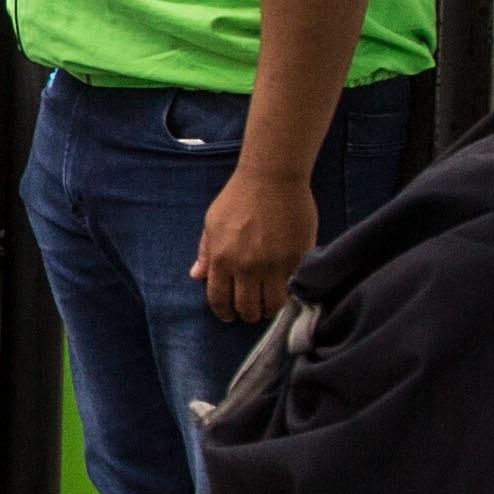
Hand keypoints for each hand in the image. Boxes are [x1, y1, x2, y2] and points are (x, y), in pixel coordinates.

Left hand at [193, 161, 318, 325]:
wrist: (273, 177)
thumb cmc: (239, 196)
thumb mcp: (212, 222)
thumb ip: (205, 251)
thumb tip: (197, 276)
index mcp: (222, 259)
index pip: (219, 300)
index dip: (224, 313)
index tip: (229, 316)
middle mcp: (247, 267)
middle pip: (248, 309)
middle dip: (248, 315)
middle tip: (252, 311)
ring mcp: (274, 265)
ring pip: (273, 305)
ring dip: (269, 309)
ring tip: (270, 303)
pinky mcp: (297, 259)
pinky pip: (292, 286)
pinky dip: (288, 290)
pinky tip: (285, 286)